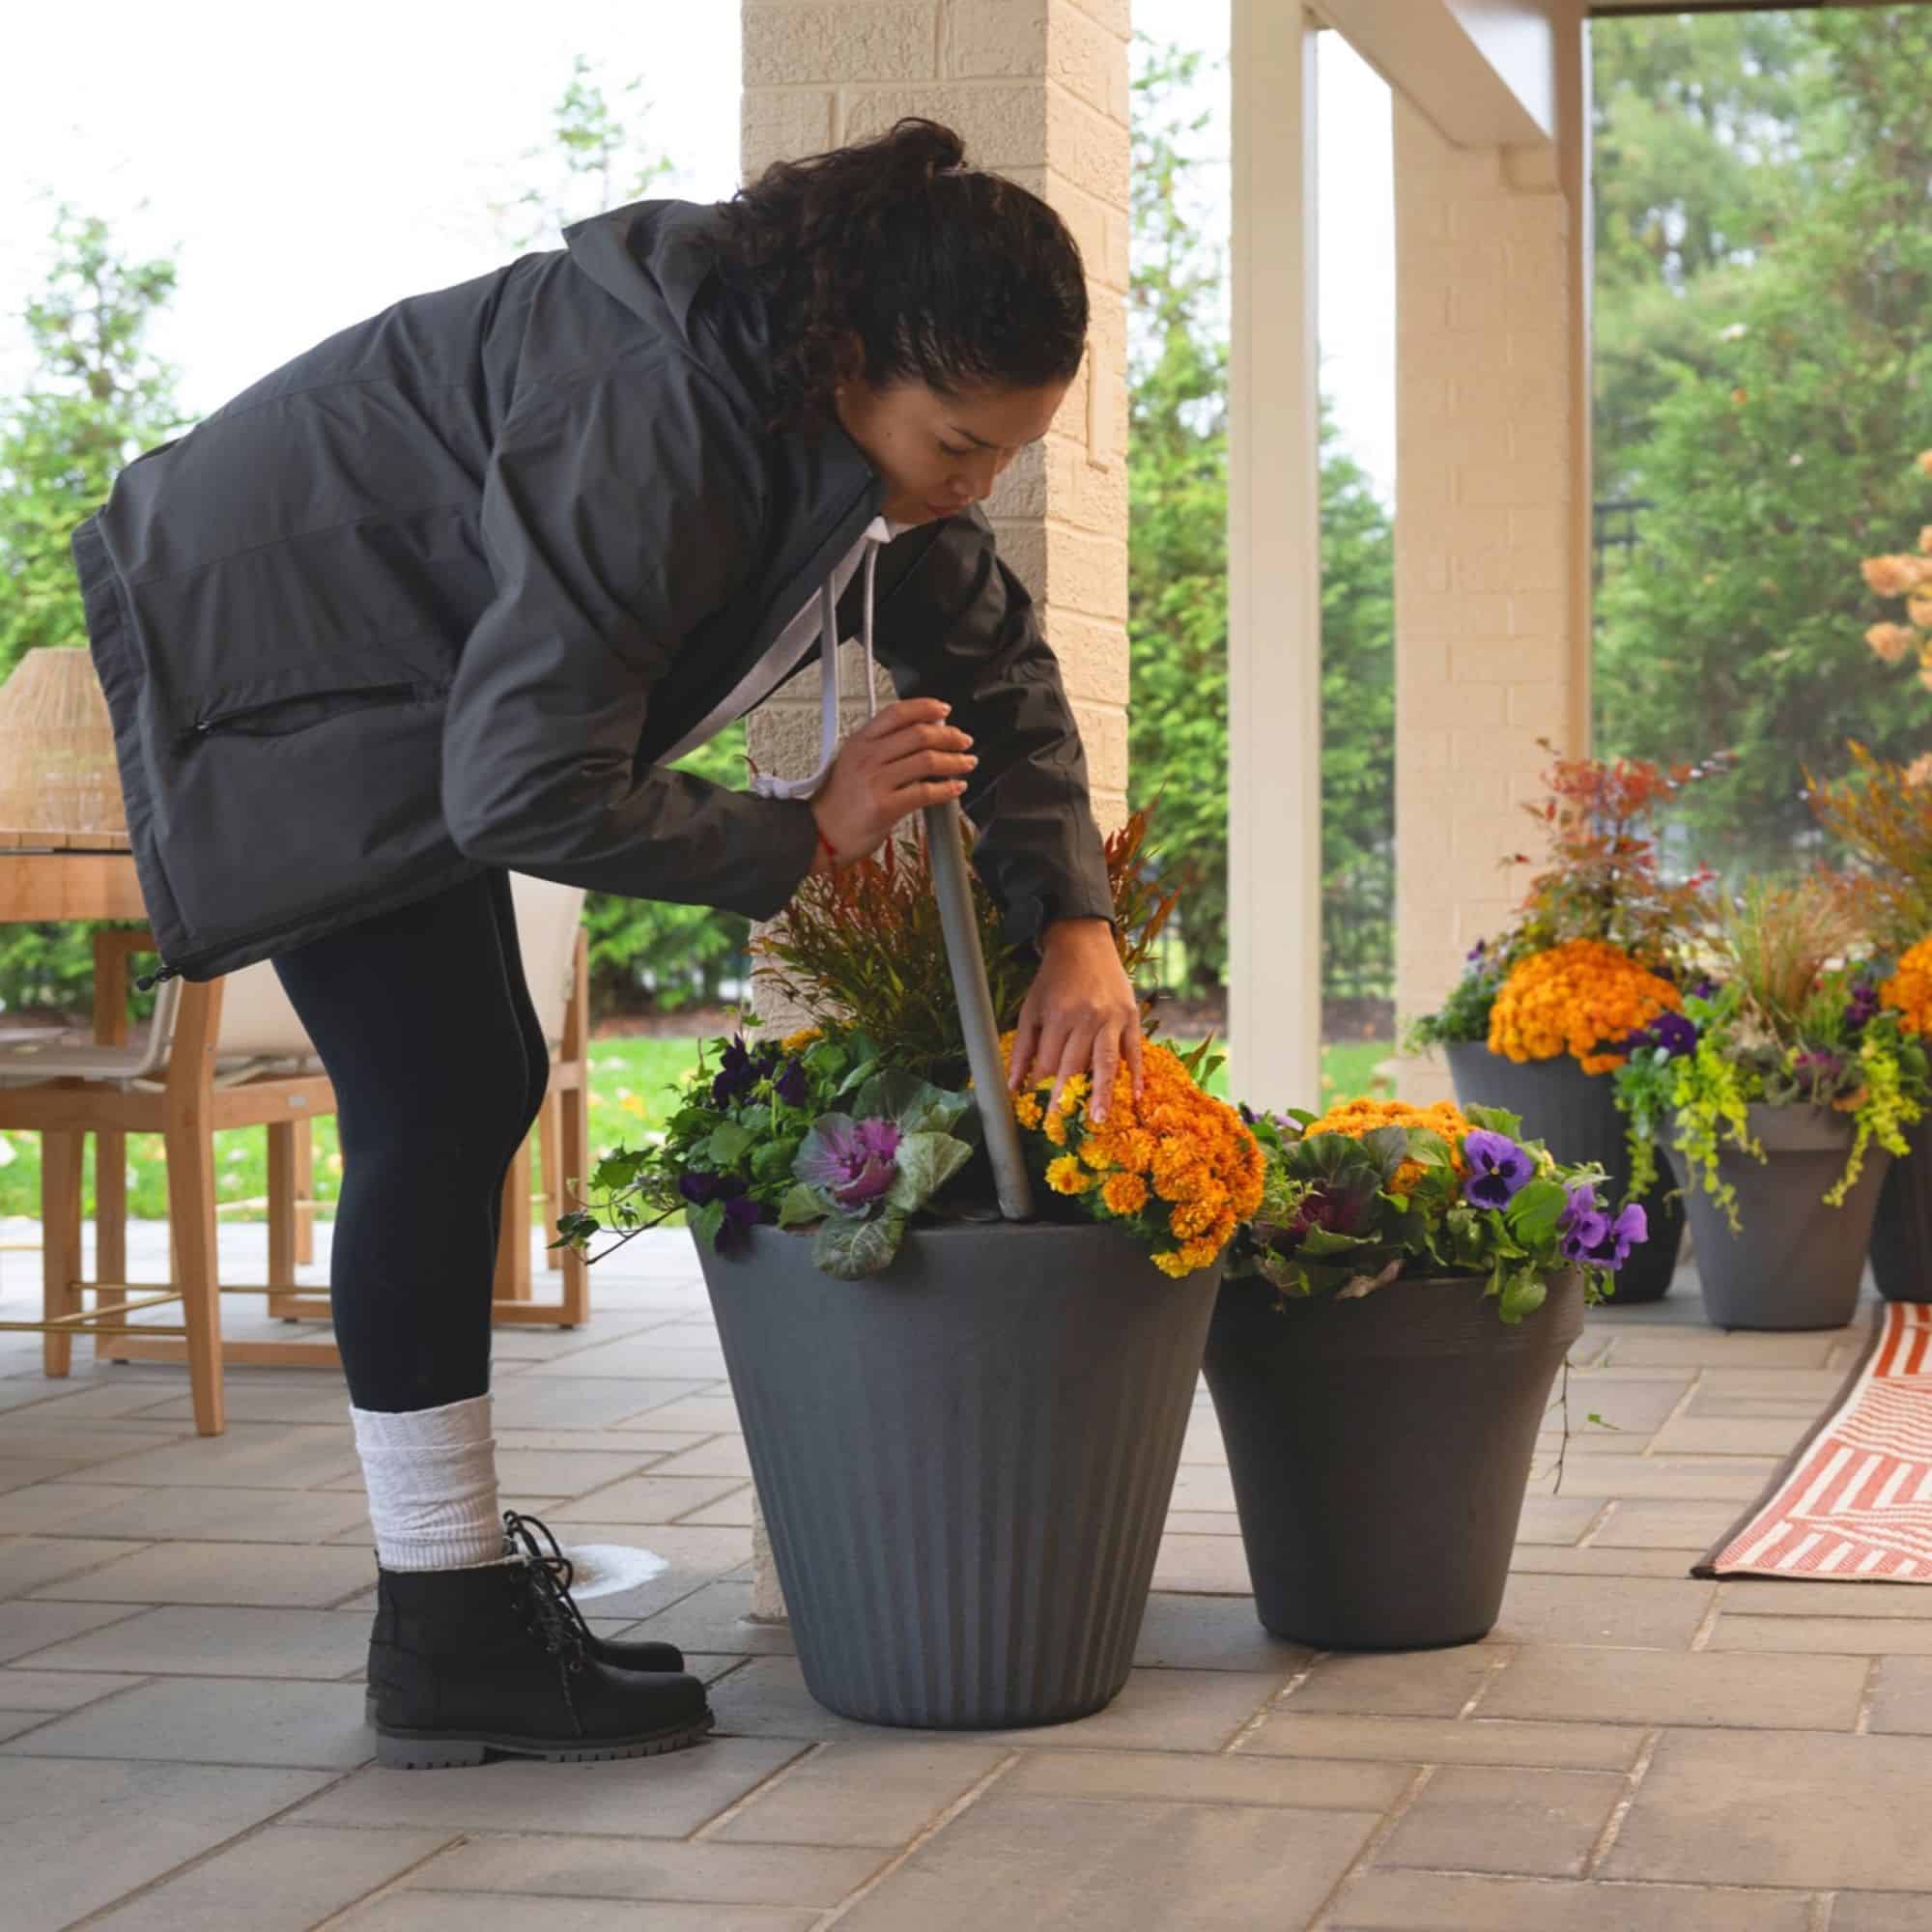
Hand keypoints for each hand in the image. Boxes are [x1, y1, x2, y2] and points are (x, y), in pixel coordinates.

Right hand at [810, 698, 976, 866]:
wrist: (818, 834)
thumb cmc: (838, 802)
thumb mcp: (852, 762)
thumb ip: (882, 747)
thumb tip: (921, 734)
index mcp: (860, 742)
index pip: (897, 713)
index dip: (926, 707)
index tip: (944, 710)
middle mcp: (867, 757)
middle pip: (918, 734)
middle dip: (949, 736)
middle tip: (963, 741)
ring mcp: (875, 781)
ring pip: (927, 760)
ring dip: (954, 761)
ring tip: (966, 763)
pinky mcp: (884, 807)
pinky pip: (925, 792)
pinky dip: (947, 789)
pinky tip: (956, 787)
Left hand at [1007, 918, 1142, 1125]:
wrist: (1084, 943)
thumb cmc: (1053, 979)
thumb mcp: (1031, 1008)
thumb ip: (1021, 1048)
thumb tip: (1012, 1087)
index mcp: (1059, 1016)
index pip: (1049, 1062)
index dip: (1041, 1087)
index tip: (1036, 1110)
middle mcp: (1087, 1018)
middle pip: (1075, 1066)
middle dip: (1066, 1098)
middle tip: (1061, 1126)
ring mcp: (1113, 1018)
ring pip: (1107, 1062)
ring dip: (1102, 1093)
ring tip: (1099, 1119)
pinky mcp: (1132, 1017)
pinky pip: (1135, 1051)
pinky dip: (1136, 1074)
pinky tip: (1135, 1097)